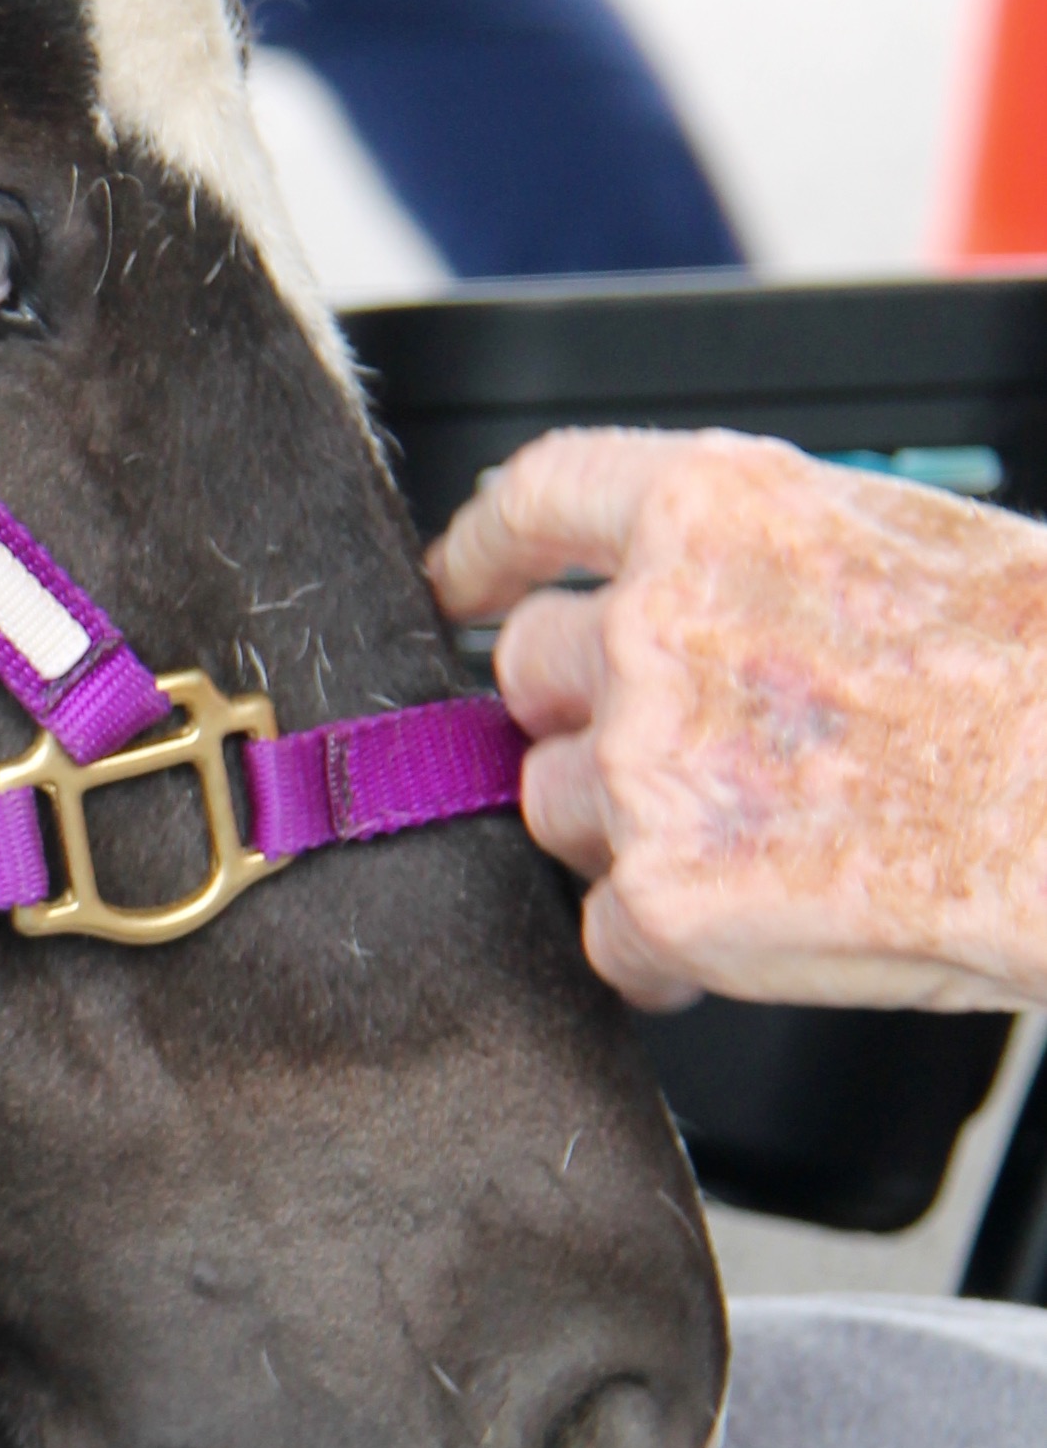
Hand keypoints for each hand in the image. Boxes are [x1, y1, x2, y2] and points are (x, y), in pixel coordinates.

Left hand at [428, 427, 1046, 1012]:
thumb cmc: (1043, 678)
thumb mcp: (900, 541)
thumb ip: (757, 562)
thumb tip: (696, 603)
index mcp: (713, 509)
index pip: (539, 497)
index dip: (485, 546)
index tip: (460, 583)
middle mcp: (655, 623)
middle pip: (530, 671)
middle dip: (586, 717)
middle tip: (687, 758)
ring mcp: (648, 763)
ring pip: (558, 804)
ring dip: (627, 833)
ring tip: (765, 845)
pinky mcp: (669, 895)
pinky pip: (605, 932)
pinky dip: (662, 950)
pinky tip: (754, 936)